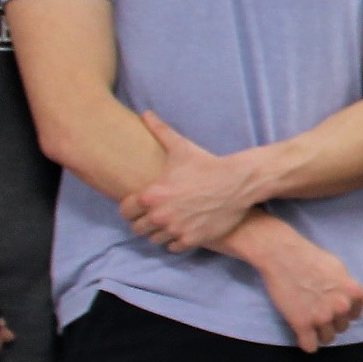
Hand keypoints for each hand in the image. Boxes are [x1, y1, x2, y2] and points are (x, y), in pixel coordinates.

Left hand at [121, 113, 269, 254]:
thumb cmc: (207, 164)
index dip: (132, 208)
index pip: (125, 211)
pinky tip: (183, 230)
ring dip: (160, 233)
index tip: (141, 205)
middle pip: (137, 229)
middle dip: (145, 222)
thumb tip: (145, 113)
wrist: (238, 183)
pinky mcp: (191, 240)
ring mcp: (175, 230)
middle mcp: (159, 216)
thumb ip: (159, 131)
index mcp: (151, 196)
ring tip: (170, 223)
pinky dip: (176, 241)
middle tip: (156, 215)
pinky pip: (172, 248)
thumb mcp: (181, 148)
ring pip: (154, 240)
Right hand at [241, 220, 362, 354]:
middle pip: (342, 327)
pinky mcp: (302, 323)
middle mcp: (341, 307)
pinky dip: (307, 344)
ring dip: (320, 333)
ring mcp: (322, 317)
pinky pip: (310, 346)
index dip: (343, 311)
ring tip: (310, 322)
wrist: (283, 256)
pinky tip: (303, 336)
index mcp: (354, 293)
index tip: (331, 306)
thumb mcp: (340, 269)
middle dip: (332, 321)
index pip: (355, 314)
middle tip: (317, 311)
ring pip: (328, 338)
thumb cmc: (311, 258)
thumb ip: (352, 288)